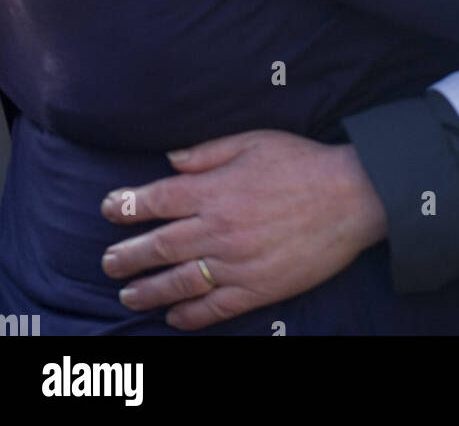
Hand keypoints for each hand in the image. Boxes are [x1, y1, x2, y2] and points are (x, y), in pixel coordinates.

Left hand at [100, 130, 386, 330]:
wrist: (351, 197)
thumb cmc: (303, 163)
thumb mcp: (254, 141)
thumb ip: (207, 152)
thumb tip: (169, 160)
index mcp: (215, 191)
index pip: (157, 200)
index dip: (126, 206)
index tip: (108, 209)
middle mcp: (218, 229)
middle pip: (159, 246)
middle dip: (127, 256)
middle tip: (108, 262)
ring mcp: (236, 263)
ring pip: (178, 282)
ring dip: (148, 290)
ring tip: (128, 295)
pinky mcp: (257, 288)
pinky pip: (214, 308)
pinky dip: (189, 315)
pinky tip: (173, 316)